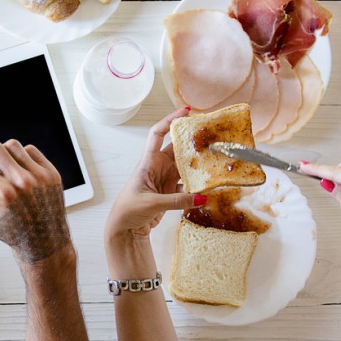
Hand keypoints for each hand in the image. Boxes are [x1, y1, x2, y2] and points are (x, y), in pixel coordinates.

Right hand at [0, 140, 70, 263]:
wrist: (42, 240)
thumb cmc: (10, 231)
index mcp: (3, 195)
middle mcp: (22, 183)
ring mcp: (39, 176)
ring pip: (12, 145)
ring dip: (0, 152)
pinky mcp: (51, 173)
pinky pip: (30, 150)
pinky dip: (20, 155)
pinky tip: (16, 168)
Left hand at [106, 107, 203, 243]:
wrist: (125, 229)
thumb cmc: (128, 211)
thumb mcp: (152, 203)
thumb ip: (177, 200)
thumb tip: (201, 198)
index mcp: (148, 162)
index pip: (158, 134)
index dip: (170, 120)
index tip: (186, 111)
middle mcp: (157, 167)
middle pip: (177, 148)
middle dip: (192, 141)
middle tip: (211, 134)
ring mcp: (165, 179)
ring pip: (184, 166)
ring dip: (197, 164)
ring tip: (215, 158)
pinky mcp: (170, 192)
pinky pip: (187, 184)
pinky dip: (197, 185)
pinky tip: (208, 186)